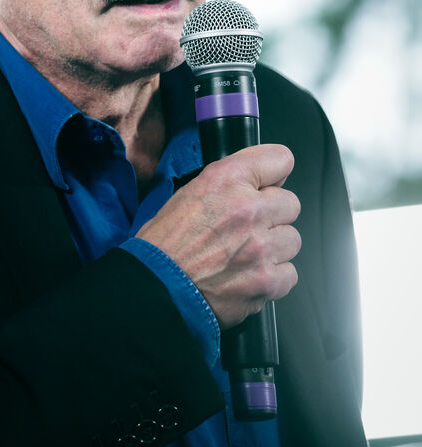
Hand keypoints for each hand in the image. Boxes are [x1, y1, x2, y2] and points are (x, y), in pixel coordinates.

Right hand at [136, 144, 300, 328]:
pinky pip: (289, 273)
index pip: (281, 159)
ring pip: (292, 239)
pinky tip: (248, 275)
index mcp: (227, 179)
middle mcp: (249, 209)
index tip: (268, 183)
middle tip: (247, 227)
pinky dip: (273, 277)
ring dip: (274, 247)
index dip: (273, 173)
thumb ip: (231, 182)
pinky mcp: (267, 282)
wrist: (155, 287)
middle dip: (272, 214)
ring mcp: (261, 248)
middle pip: (291, 203)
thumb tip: (263, 182)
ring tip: (245, 254)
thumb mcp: (191, 192)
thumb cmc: (164, 243)